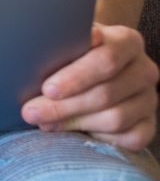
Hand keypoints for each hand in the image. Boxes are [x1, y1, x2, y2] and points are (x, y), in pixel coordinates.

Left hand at [22, 24, 158, 150]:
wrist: (88, 76)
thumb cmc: (70, 56)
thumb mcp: (64, 44)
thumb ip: (59, 45)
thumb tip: (36, 48)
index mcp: (127, 41)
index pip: (107, 59)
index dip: (76, 76)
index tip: (47, 89)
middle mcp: (144, 69)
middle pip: (107, 92)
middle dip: (65, 105)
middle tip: (32, 112)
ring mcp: (149, 99)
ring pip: (115, 118)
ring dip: (75, 123)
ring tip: (44, 122)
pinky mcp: (149, 124)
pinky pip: (129, 138)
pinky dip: (98, 137)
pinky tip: (75, 133)